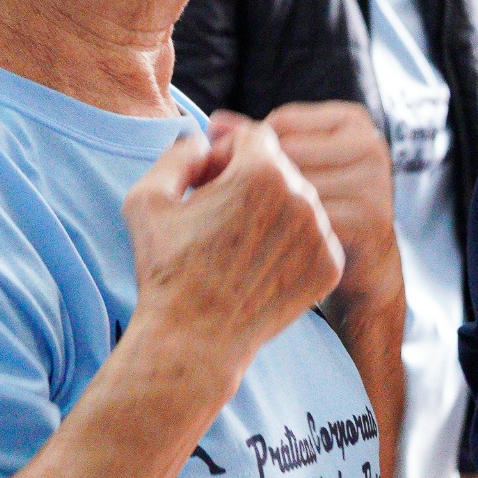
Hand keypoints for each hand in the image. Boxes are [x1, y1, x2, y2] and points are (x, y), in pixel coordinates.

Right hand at [123, 120, 341, 376]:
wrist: (195, 340)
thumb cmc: (166, 269)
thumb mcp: (147, 198)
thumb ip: (178, 152)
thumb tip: (203, 139)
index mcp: (262, 171)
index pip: (254, 137)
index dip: (226, 153)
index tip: (205, 181)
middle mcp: (302, 197)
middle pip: (279, 166)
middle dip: (248, 179)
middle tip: (216, 212)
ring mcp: (321, 234)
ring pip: (298, 199)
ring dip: (269, 209)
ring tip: (234, 241)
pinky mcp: (330, 265)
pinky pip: (312, 234)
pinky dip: (287, 242)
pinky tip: (256, 263)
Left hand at [242, 103, 401, 313]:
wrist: (366, 262)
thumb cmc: (321, 200)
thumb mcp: (296, 161)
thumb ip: (256, 139)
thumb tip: (214, 122)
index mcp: (352, 120)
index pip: (282, 121)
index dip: (246, 145)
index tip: (228, 170)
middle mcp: (369, 144)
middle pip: (286, 153)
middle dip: (250, 175)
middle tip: (223, 198)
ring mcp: (373, 182)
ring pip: (294, 186)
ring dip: (261, 204)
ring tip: (243, 219)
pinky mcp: (369, 220)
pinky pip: (309, 219)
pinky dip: (284, 231)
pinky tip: (270, 242)